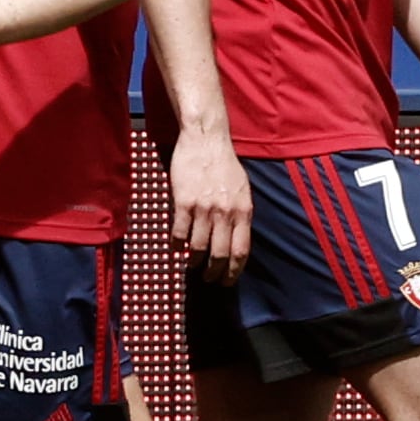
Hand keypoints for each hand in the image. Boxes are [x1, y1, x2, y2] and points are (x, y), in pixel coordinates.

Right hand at [171, 121, 253, 275]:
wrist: (205, 140)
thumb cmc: (224, 164)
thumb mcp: (242, 189)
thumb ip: (240, 214)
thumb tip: (236, 239)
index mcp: (243, 210)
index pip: (241, 250)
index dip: (234, 270)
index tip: (227, 280)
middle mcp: (225, 212)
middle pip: (220, 254)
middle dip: (214, 273)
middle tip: (209, 279)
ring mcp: (204, 208)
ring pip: (199, 248)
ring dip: (194, 261)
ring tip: (192, 265)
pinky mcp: (184, 202)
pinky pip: (180, 233)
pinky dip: (177, 245)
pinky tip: (177, 247)